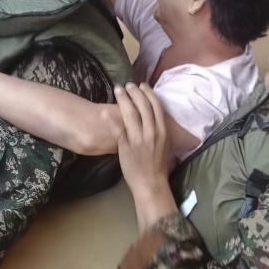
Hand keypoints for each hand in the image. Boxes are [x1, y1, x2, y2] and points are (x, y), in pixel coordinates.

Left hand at [114, 83, 176, 230]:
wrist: (151, 184)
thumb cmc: (158, 168)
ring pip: (131, 114)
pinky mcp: (127, 147)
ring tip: (118, 90)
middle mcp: (152, 133)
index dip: (149, 94)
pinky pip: (118, 131)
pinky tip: (104, 112)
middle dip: (136, 92)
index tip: (143, 86)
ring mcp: (139, 139)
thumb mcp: (164, 146)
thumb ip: (159, 133)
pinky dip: (111, 120)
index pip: (157, 107)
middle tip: (129, 84)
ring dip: (124, 100)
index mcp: (162, 132)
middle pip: (144, 106)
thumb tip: (156, 122)